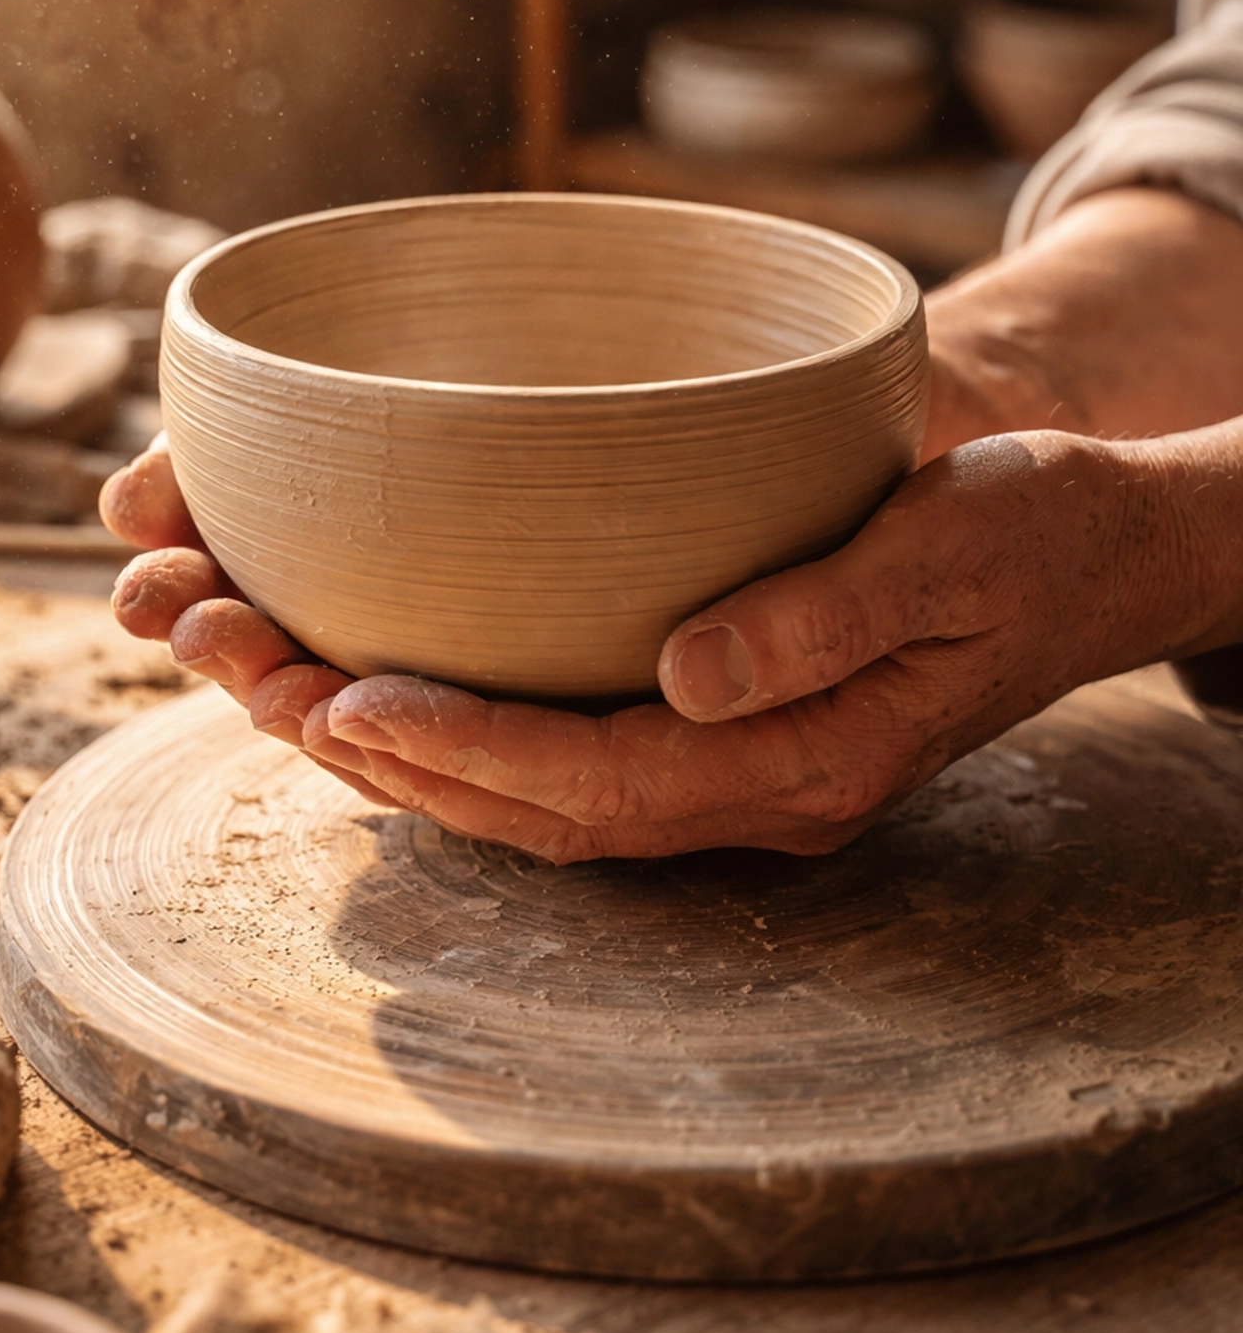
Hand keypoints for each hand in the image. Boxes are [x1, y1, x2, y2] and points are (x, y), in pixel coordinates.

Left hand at [103, 425, 1235, 861]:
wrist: (1106, 549)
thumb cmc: (1039, 529)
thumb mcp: (956, 545)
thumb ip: (825, 616)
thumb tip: (678, 674)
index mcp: (803, 765)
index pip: (597, 782)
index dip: (459, 749)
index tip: (335, 695)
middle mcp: (748, 792)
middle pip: (525, 803)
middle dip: (366, 744)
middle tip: (225, 660)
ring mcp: (728, 768)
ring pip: (521, 787)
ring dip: (381, 737)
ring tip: (246, 661)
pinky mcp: (712, 724)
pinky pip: (554, 746)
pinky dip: (449, 718)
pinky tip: (365, 668)